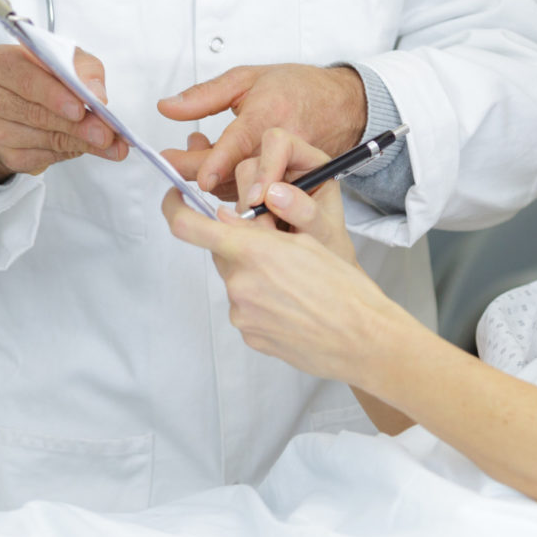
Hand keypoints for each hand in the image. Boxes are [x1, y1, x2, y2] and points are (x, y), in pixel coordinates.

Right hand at [0, 43, 127, 181]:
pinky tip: (86, 147)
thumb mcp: (64, 58)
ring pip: (42, 139)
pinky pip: (41, 158)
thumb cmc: (41, 73)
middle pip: (35, 113)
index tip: (81, 108)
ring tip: (109, 143)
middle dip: (76, 125)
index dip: (54, 95)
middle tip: (106, 133)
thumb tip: (97, 96)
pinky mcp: (3, 154)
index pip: (25, 78)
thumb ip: (83, 70)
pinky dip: (68, 153)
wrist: (12, 101)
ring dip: (79, 142)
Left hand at [158, 63, 364, 200]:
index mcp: (267, 114)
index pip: (240, 144)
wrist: (343, 104)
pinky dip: (233, 182)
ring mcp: (288, 166)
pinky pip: (254, 190)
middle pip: (235, 172)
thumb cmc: (297, 87)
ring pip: (241, 186)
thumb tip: (168, 107)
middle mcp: (279, 145)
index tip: (202, 179)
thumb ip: (204, 95)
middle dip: (200, 170)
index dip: (218, 163)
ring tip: (200, 152)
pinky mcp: (293, 181)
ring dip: (214, 176)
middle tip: (174, 159)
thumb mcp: (247, 79)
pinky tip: (222, 165)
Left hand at [163, 181, 404, 386]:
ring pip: (236, 282)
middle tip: (277, 253)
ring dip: (255, 278)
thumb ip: (258, 230)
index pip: (190, 227)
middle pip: (222, 254)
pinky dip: (262, 304)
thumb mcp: (307, 241)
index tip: (173, 198)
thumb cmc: (344, 288)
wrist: (364, 339)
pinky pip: (246, 310)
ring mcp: (242, 314)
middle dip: (240, 248)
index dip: (173, 208)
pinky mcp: (250, 337)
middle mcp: (240, 283)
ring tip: (295, 287)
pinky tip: (293, 308)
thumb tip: (225, 221)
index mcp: (252, 251)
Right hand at [234, 127, 359, 265]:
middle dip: (252, 194)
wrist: (320, 269)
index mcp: (311, 163)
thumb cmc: (330, 244)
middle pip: (252, 162)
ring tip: (271, 235)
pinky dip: (242, 223)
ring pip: (238, 184)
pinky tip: (263, 235)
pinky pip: (233, 205)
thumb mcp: (326, 231)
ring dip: (247, 213)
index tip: (261, 199)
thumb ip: (306, 212)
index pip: (280, 143)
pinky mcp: (250, 202)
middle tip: (263, 225)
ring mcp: (264, 184)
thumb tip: (274, 194)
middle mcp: (285, 168)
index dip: (267, 166)